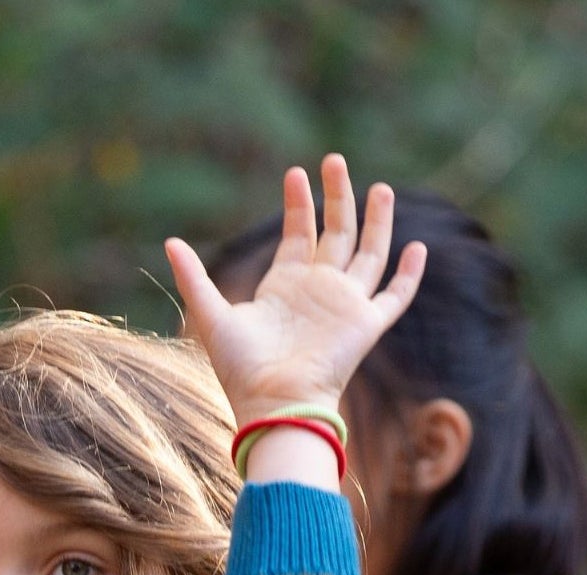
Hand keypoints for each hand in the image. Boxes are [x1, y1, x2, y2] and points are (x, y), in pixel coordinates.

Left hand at [164, 156, 425, 429]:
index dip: (299, 204)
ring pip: (369, 253)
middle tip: (335, 160)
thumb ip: (193, 277)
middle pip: (336, 233)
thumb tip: (168, 241)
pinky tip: (417, 247)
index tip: (295, 173)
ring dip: (376, 221)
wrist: (273, 402)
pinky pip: (394, 296)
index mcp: (286, 287)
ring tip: (381, 187)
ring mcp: (345, 306)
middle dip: (337, 197)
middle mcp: (318, 291)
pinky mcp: (365, 324)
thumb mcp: (211, 315)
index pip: (298, 235)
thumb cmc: (241, 368)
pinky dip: (408, 274)